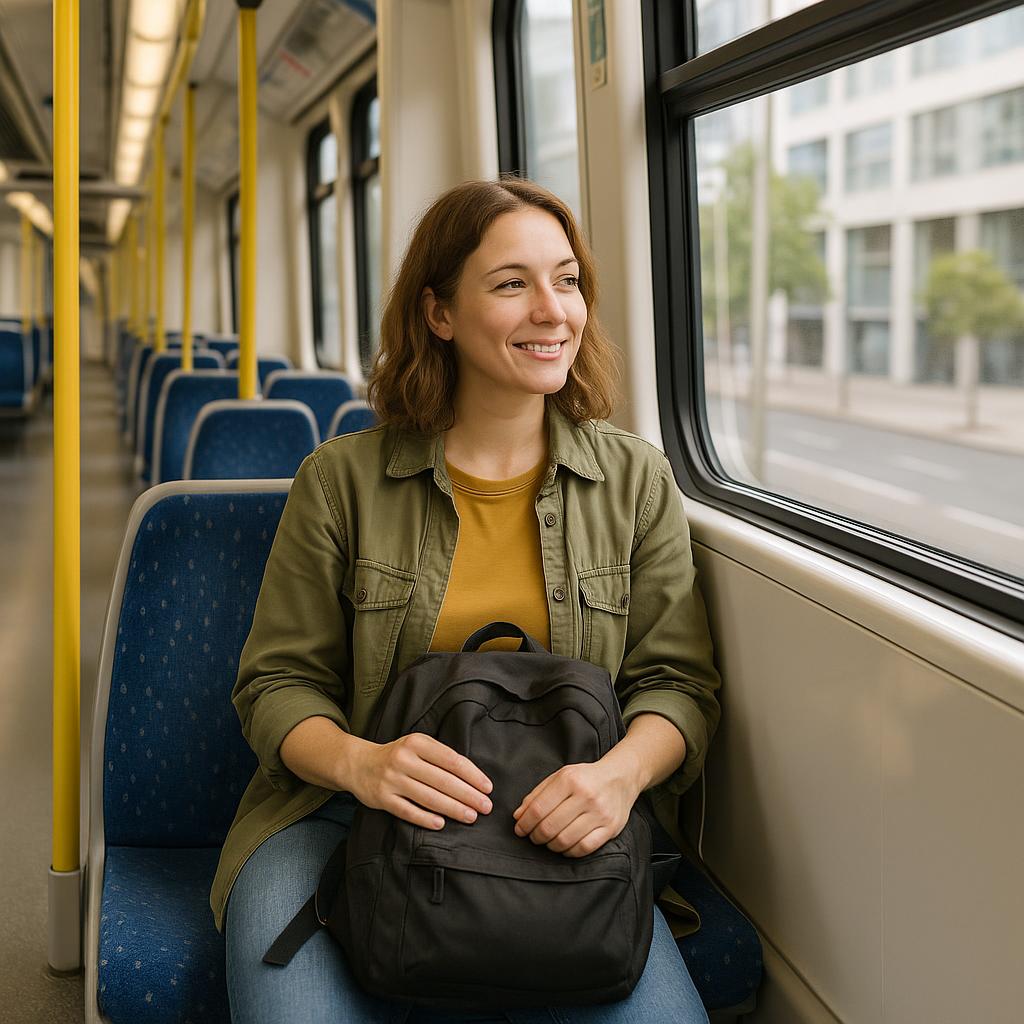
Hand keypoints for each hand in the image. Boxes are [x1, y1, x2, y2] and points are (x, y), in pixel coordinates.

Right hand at [349, 733, 492, 830]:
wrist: (359, 763)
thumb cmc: (398, 756)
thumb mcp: (418, 745)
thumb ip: (440, 756)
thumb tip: (472, 778)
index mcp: (417, 743)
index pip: (452, 760)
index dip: (472, 775)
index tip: (487, 788)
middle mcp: (404, 759)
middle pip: (443, 781)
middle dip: (468, 795)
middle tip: (486, 807)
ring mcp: (392, 780)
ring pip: (428, 797)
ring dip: (453, 809)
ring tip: (471, 816)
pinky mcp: (383, 798)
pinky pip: (408, 811)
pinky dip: (425, 819)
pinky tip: (441, 824)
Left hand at [512, 757, 641, 857]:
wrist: (620, 778)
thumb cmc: (585, 778)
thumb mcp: (559, 777)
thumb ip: (537, 795)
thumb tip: (518, 816)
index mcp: (569, 780)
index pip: (538, 809)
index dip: (525, 823)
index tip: (520, 829)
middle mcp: (586, 796)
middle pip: (550, 826)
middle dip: (536, 836)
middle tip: (534, 837)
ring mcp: (600, 813)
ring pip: (565, 840)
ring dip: (551, 845)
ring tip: (549, 841)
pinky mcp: (610, 828)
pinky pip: (584, 848)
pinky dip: (569, 851)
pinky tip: (565, 846)